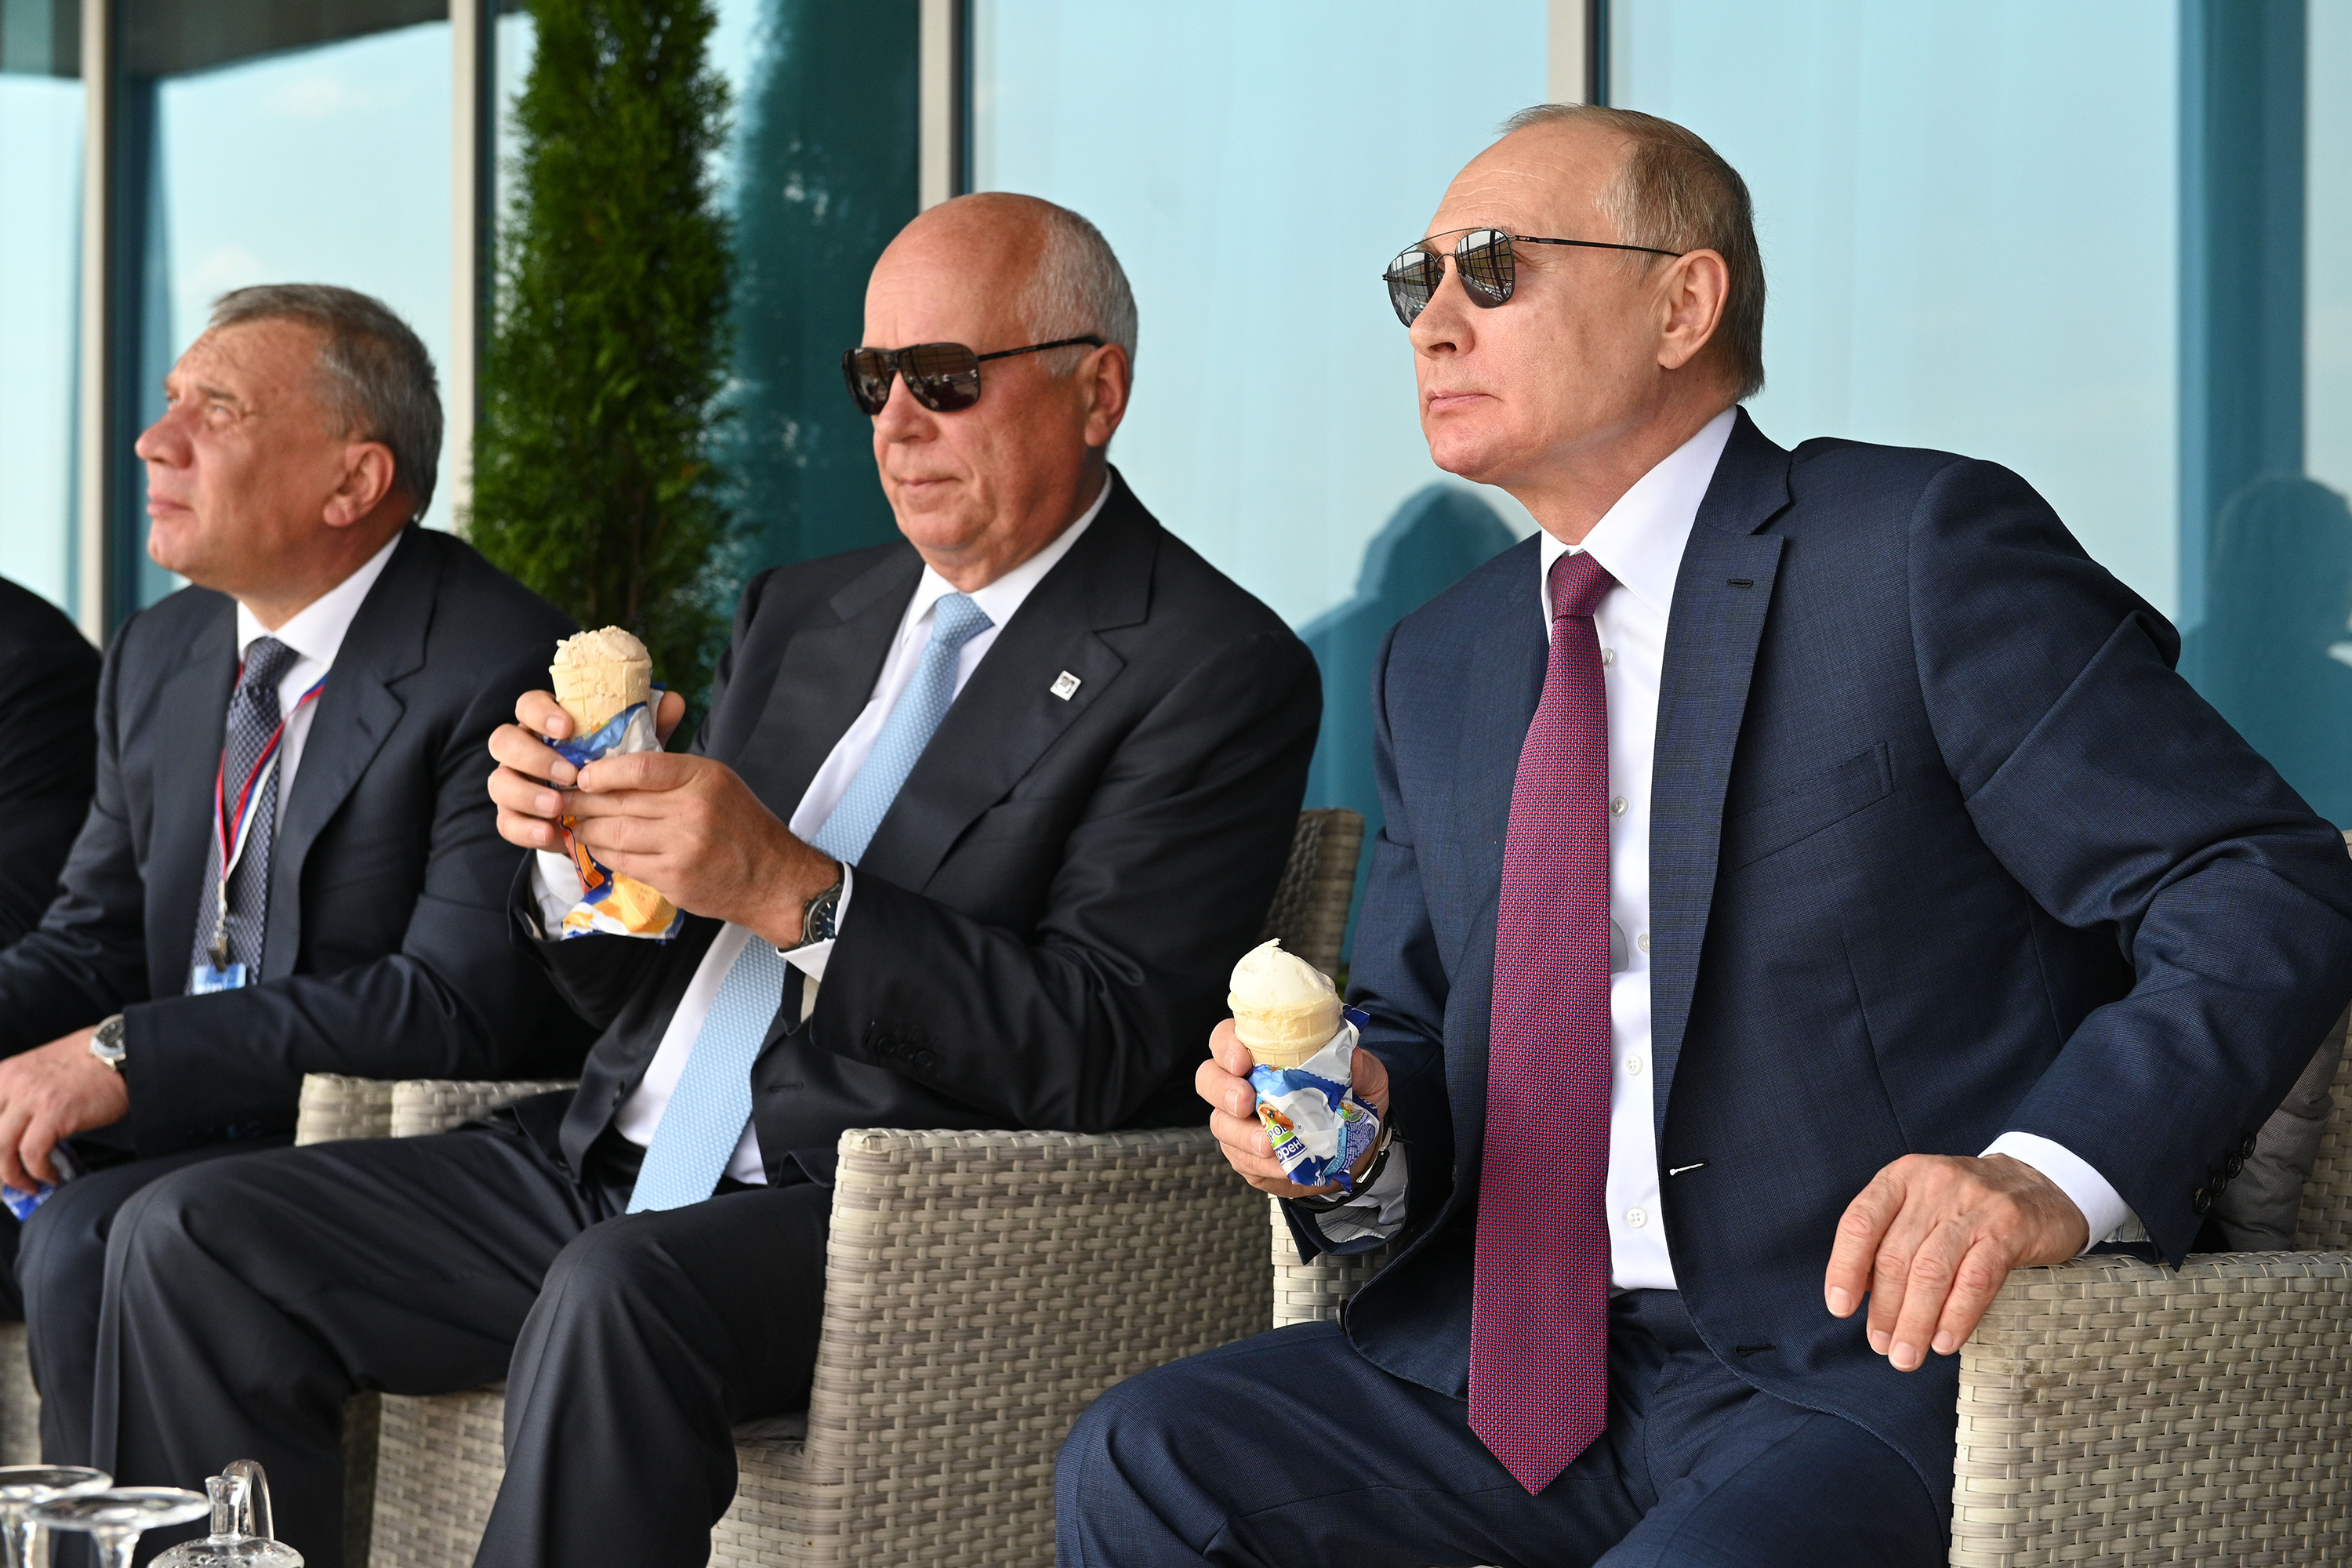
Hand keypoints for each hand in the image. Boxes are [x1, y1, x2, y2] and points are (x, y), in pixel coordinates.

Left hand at [0, 1029, 128, 1189]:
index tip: (0, 1163)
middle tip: (12, 1181)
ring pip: (2, 1149)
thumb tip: (15, 1133)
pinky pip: (33, 1153)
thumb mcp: (39, 1071)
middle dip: (0, 1166)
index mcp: (4, 1074)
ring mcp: (30, 1098)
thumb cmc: (89, 1063)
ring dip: (13, 1176)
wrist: (121, 1055)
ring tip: (29, 1185)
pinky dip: (39, 1171)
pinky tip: (51, 1175)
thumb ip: (20, 1095)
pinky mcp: (53, 1113)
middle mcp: (11, 1084)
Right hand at [486, 688, 688, 850]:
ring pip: (499, 782)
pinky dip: (525, 828)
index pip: (527, 705)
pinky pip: (505, 821)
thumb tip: (672, 701)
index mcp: (545, 724)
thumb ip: (648, 724)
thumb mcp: (631, 746)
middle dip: (533, 757)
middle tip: (569, 774)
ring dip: (527, 794)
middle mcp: (522, 749)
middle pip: (504, 741)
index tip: (567, 728)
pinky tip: (550, 833)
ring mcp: (513, 783)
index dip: (540, 713)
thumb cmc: (613, 769)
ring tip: (559, 807)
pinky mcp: (514, 816)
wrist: (605, 814)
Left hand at [549, 748, 835, 946]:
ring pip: (615, 834)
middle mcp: (693, 810)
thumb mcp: (718, 783)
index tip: (585, 776)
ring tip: (578, 824)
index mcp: (704, 778)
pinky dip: (605, 854)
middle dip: (584, 802)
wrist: (773, 878)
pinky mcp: (674, 878)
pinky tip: (599, 848)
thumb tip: (617, 767)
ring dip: (588, 830)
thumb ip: (673, 774)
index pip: (641, 767)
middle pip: (620, 802)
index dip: (604, 772)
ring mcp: (682, 847)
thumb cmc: (742, 827)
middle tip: (564, 800)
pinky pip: (625, 862)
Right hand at [1197, 1019, 1391, 1198]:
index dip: (1225, 1047)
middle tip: (1245, 1103)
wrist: (1356, 1149)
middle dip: (1222, 1090)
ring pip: (1221, 1124)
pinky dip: (1261, 1165)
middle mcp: (1243, 1084)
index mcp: (1263, 1054)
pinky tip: (1282, 1166)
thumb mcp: (1367, 1078)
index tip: (1242, 1061)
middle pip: (1208, 1079)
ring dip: (1243, 1136)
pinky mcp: (1246, 1156)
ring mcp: (1239, 1122)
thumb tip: (1352, 1060)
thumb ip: (1361, 1066)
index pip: (1226, 1039)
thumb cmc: (1352, 1101)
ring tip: (1269, 1145)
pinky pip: (1242, 1161)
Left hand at [1824, 1152, 2087, 1371]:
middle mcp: (1933, 1184)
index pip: (1860, 1223)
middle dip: (1884, 1309)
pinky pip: (1976, 1280)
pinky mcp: (2009, 1229)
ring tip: (1906, 1355)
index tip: (1840, 1308)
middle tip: (1881, 1345)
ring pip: (1932, 1272)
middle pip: (1896, 1256)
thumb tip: (1859, 1294)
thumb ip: (1889, 1239)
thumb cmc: (1963, 1206)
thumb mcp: (1920, 1205)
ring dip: (1915, 1321)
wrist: (2038, 1187)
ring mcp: (1973, 1206)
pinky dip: (1956, 1316)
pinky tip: (1944, 1342)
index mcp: (1901, 1177)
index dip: (1845, 1268)